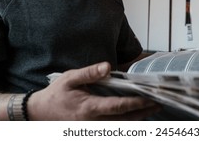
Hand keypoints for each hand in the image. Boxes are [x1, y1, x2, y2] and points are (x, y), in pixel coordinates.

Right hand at [27, 62, 160, 119]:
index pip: (118, 107)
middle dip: (143, 114)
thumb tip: (107, 67)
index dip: (136, 104)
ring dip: (137, 120)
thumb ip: (89, 73)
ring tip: (151, 111)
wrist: (40, 113)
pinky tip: (134, 116)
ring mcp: (93, 129)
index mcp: (90, 108)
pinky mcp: (92, 130)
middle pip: (124, 121)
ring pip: (120, 127)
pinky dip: (126, 124)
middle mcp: (94, 122)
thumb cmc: (56, 94)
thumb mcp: (70, 78)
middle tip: (157, 106)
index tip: (150, 99)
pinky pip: (112, 129)